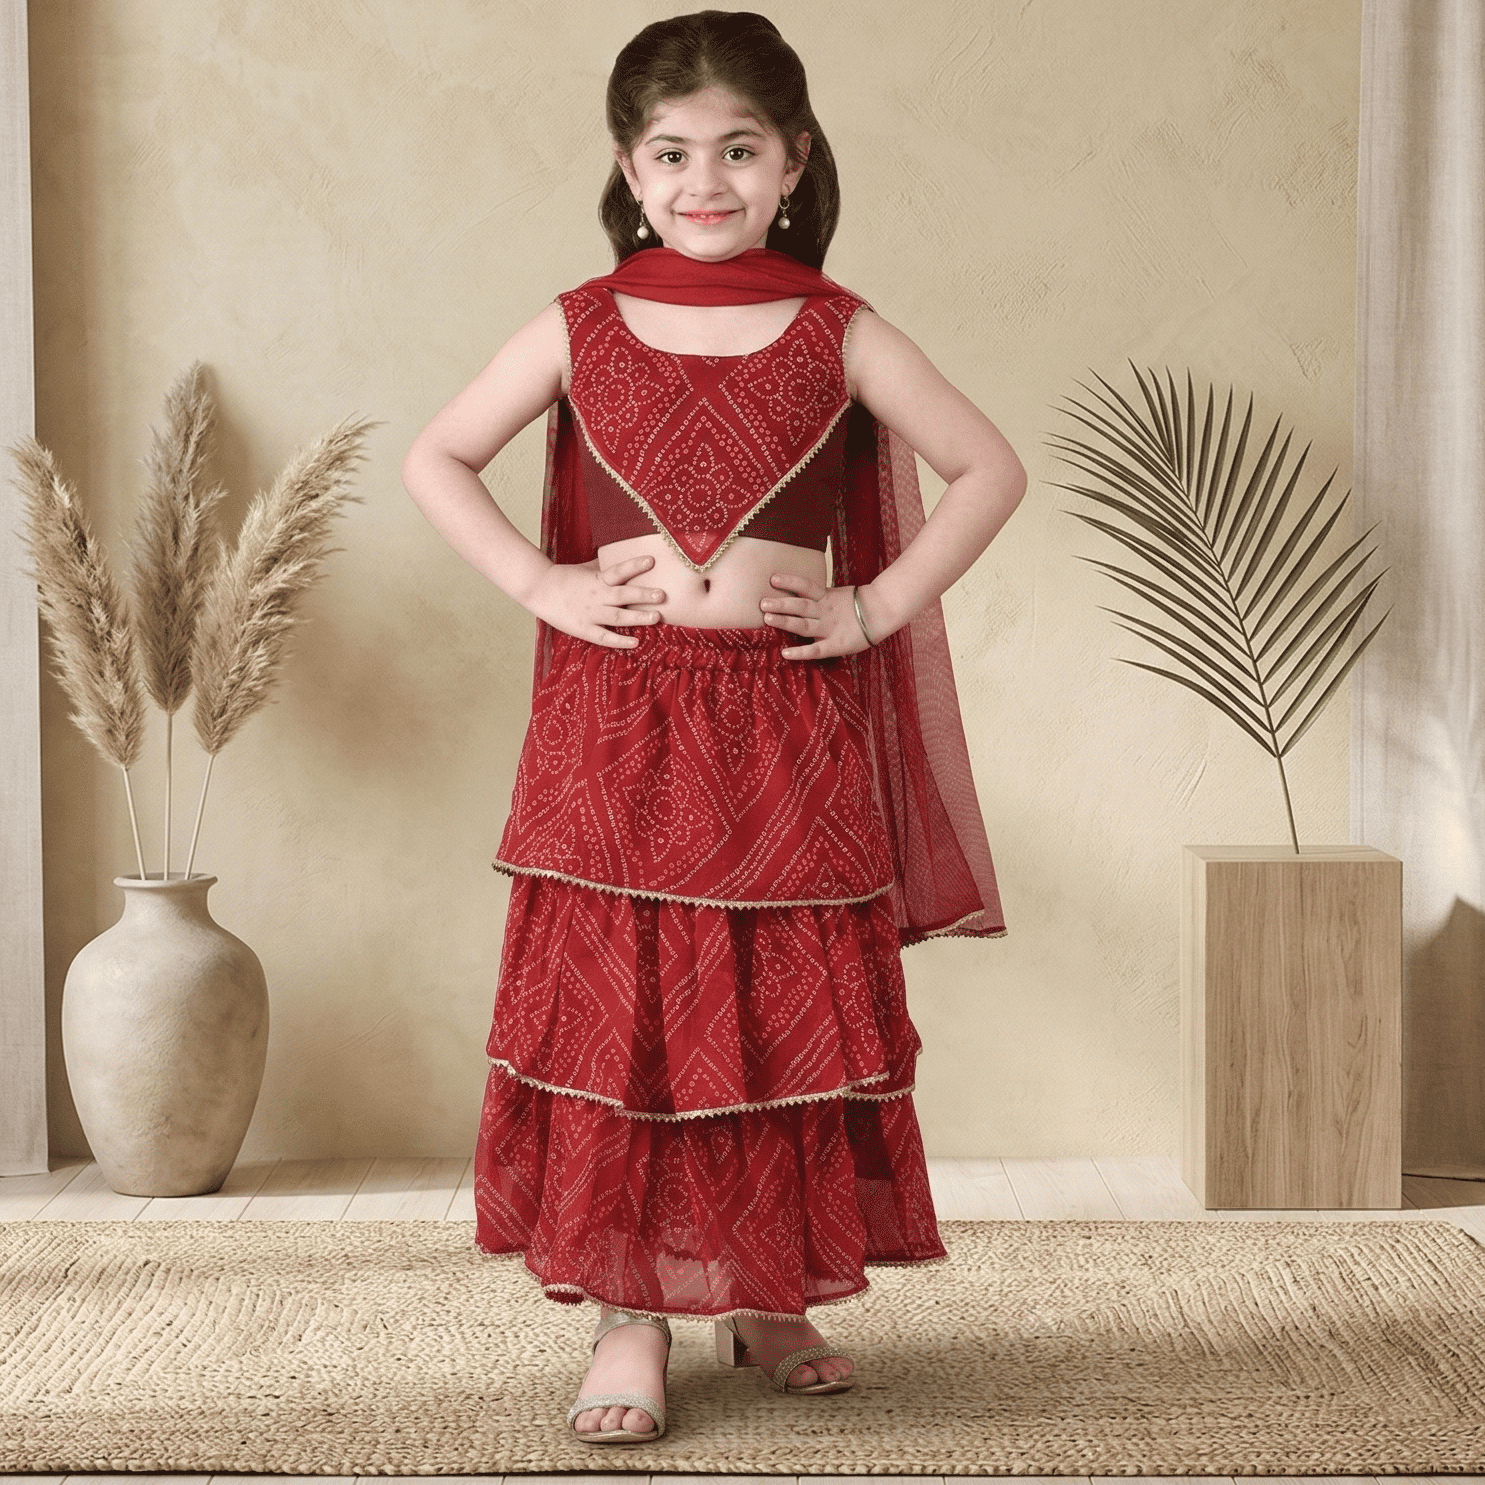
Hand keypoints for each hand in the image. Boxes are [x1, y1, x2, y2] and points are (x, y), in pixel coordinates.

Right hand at [523, 553, 664, 646]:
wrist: (539, 590)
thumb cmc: (566, 578)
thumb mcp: (587, 568)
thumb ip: (606, 565)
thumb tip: (624, 552)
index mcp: (597, 579)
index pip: (618, 570)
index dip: (634, 565)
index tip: (652, 560)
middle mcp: (596, 596)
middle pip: (622, 595)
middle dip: (643, 594)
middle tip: (662, 594)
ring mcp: (591, 614)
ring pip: (618, 616)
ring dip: (638, 617)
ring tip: (656, 617)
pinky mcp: (584, 629)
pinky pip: (605, 636)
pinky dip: (620, 640)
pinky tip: (636, 642)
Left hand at [759, 573, 873, 659]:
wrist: (882, 613)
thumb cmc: (858, 605)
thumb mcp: (837, 594)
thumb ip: (819, 595)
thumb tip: (796, 590)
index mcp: (826, 597)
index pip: (805, 586)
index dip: (790, 581)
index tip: (772, 578)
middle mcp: (825, 611)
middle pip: (800, 605)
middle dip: (781, 604)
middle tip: (762, 603)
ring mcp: (829, 628)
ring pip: (804, 624)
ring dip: (785, 621)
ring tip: (768, 619)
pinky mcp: (835, 645)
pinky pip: (816, 650)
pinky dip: (801, 652)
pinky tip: (785, 654)